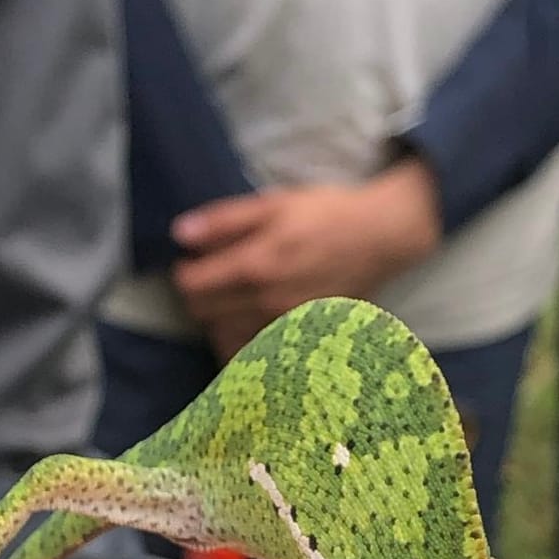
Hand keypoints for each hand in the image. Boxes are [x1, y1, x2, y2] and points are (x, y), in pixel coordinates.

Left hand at [171, 158, 441, 354]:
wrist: (379, 239)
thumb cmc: (325, 215)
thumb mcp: (273, 204)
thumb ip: (223, 220)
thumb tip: (179, 235)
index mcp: (254, 265)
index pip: (191, 287)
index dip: (183, 274)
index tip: (192, 263)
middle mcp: (265, 304)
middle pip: (203, 316)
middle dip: (198, 297)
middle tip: (211, 280)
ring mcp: (284, 327)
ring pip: (225, 339)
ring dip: (217, 322)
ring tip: (229, 302)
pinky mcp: (300, 340)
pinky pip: (255, 355)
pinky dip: (242, 344)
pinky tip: (248, 327)